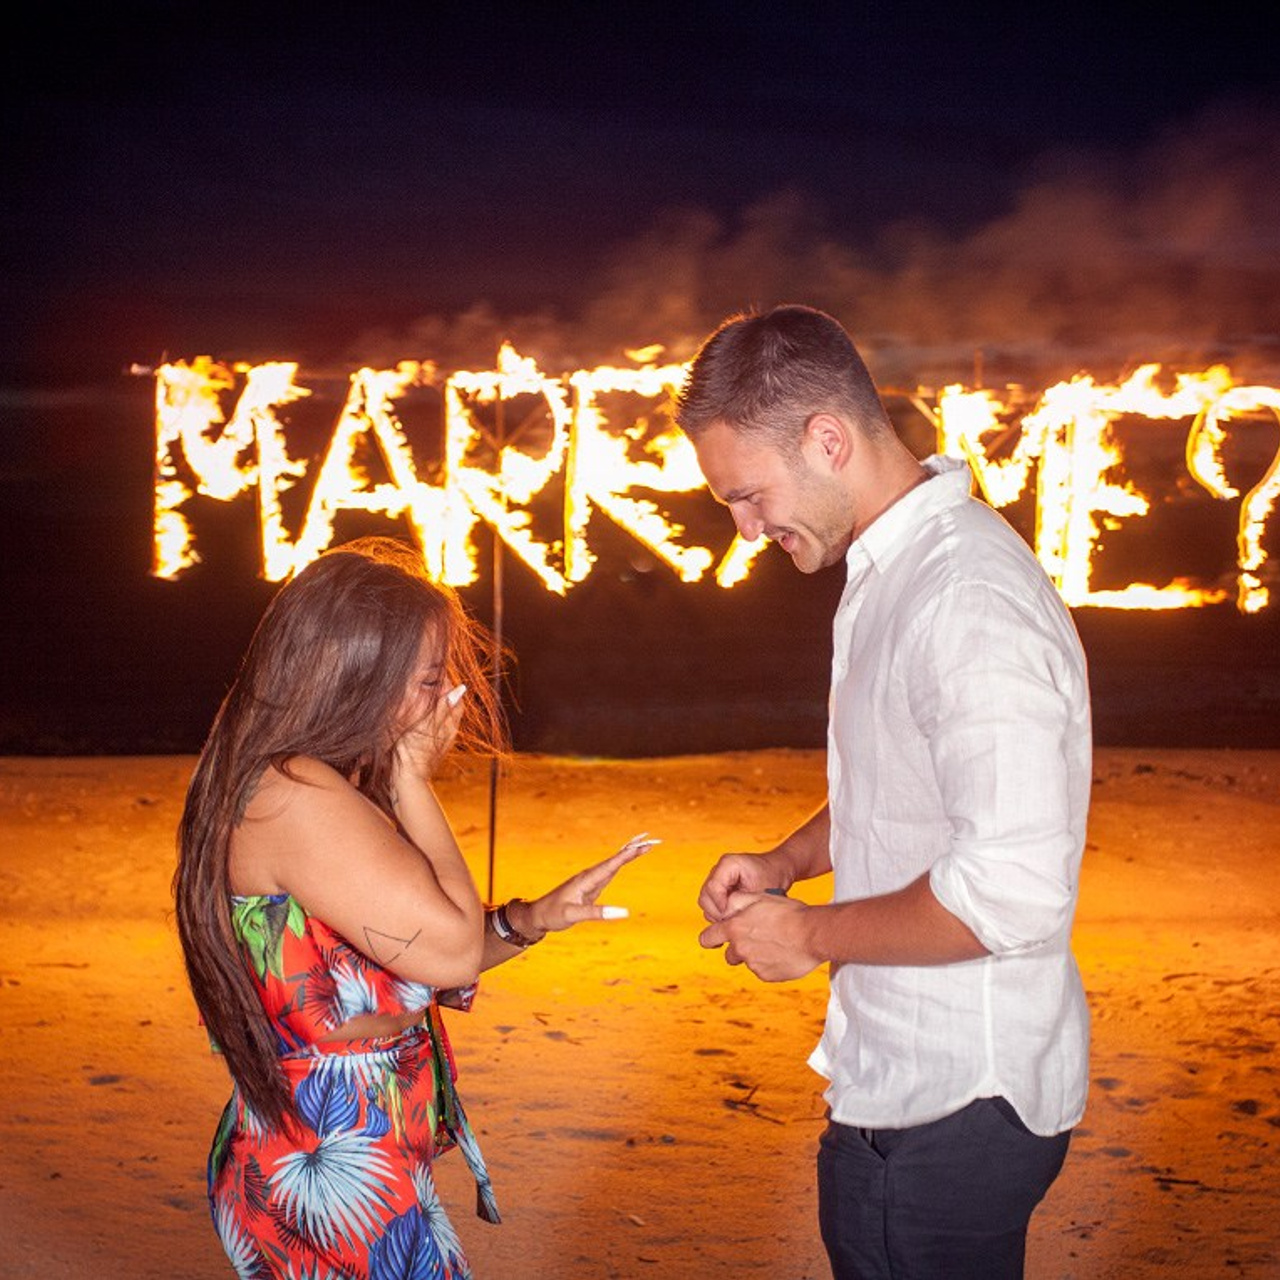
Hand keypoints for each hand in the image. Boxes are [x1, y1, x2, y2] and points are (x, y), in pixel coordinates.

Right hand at [394, 684, 464, 782]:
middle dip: (445, 697)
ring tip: (425, 699)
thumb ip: (442, 707)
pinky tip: (421, 720)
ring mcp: (441, 743)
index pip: (457, 701)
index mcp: (450, 725)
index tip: (439, 678)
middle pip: (452, 710)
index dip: (450, 688)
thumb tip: (461, 689)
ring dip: (437, 709)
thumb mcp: (427, 724)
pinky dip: (431, 720)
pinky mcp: (432, 750)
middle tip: (432, 685)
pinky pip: (436, 730)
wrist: (408, 779)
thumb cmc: (414, 750)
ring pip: (444, 720)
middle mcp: (449, 734)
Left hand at [513, 833, 657, 936]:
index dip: (628, 855)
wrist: (538, 915)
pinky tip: (628, 857)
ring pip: (615, 862)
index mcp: (587, 879)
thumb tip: (624, 913)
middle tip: (654, 840)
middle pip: (616, 859)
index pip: (612, 864)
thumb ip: (597, 913)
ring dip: (631, 853)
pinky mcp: (592, 885)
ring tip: (647, 844)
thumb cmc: (554, 914)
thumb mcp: (573, 915)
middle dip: (634, 849)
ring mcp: (592, 879)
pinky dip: (622, 862)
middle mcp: (590, 875)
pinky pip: (611, 870)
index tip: (644, 845)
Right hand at [697, 851, 789, 922]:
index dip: (721, 906)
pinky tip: (732, 917)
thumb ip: (743, 903)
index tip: (734, 916)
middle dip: (718, 912)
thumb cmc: (772, 876)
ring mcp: (716, 877)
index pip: (713, 888)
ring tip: (735, 919)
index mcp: (728, 863)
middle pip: (705, 896)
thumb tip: (727, 920)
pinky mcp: (717, 886)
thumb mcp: (761, 891)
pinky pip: (709, 903)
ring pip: (705, 901)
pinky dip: (718, 913)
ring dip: (717, 914)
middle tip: (734, 920)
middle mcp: (718, 868)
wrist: (777, 869)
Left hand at [698, 889, 819, 982]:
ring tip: (775, 942)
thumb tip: (725, 906)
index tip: (715, 937)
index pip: (708, 938)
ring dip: (756, 954)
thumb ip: (737, 901)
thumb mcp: (760, 897)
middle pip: (729, 954)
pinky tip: (783, 952)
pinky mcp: (766, 976)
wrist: (812, 934)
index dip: (711, 937)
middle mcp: (740, 948)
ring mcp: (753, 964)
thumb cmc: (788, 913)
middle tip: (757, 937)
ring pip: (748, 961)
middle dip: (738, 947)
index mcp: (735, 928)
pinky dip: (769, 963)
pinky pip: (763, 970)